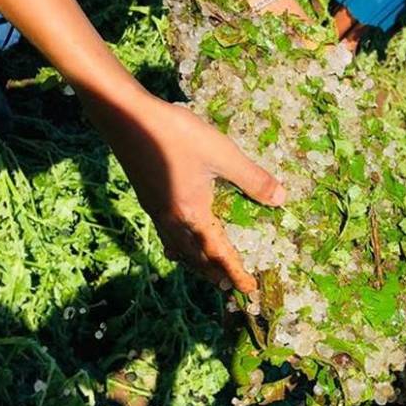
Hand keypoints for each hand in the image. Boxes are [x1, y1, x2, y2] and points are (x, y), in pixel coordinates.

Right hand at [87, 91, 284, 292]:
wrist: (125, 116)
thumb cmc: (176, 134)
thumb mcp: (221, 154)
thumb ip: (252, 179)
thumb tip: (281, 200)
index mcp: (192, 214)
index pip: (219, 254)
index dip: (236, 272)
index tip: (250, 289)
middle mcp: (171, 220)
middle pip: (196, 259)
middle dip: (215, 275)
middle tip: (231, 288)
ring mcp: (155, 210)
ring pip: (178, 249)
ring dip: (196, 265)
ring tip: (210, 273)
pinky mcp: (147, 199)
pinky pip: (167, 236)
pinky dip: (179, 248)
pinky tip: (181, 240)